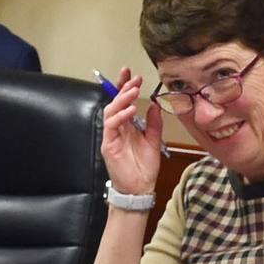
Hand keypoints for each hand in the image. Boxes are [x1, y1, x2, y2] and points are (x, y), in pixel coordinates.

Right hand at [99, 69, 161, 197]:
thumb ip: (153, 122)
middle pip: (114, 102)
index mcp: (127, 125)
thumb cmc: (144, 167)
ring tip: (133, 90)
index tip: (132, 75)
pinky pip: (111, 126)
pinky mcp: (108, 145)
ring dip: (121, 99)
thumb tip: (154, 105)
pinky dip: (120, 116)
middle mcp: (117, 128)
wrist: (141, 188)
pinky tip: (130, 110)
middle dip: (121, 87)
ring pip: (110, 111)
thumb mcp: (154, 140)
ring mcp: (111, 136)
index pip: (123, 102)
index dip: (125, 87)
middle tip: (132, 77)